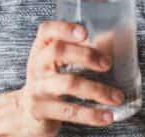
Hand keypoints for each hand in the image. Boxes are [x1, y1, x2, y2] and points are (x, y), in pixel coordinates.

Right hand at [13, 21, 123, 135]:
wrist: (26, 113)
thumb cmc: (50, 82)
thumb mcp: (56, 64)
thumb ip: (78, 51)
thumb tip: (116, 40)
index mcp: (41, 49)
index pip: (47, 30)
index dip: (65, 28)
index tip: (85, 33)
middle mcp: (37, 65)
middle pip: (57, 51)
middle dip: (86, 55)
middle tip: (107, 64)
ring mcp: (37, 87)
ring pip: (68, 83)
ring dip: (97, 90)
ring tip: (117, 96)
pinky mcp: (40, 109)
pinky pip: (69, 111)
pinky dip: (91, 114)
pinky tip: (107, 117)